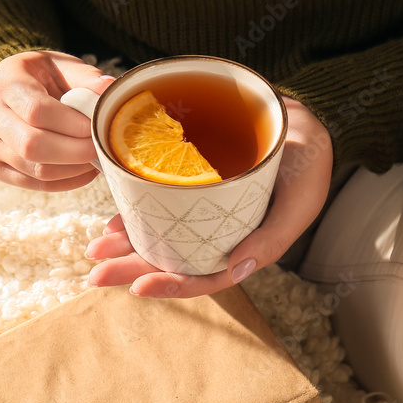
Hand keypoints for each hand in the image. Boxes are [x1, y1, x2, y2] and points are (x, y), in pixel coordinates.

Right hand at [0, 50, 115, 190]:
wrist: (13, 87)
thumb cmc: (43, 75)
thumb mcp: (63, 65)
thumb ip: (87, 77)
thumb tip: (110, 90)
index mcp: (6, 81)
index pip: (36, 111)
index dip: (71, 124)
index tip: (95, 126)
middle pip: (32, 145)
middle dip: (74, 151)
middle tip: (99, 147)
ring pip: (35, 169)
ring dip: (73, 169)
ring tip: (95, 159)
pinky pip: (33, 184)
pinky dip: (64, 182)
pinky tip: (83, 171)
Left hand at [86, 96, 333, 296]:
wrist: (297, 116)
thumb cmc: (307, 161)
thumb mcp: (302, 198)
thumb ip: (274, 236)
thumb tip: (237, 270)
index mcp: (245, 245)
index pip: (205, 276)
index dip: (173, 286)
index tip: (139, 287)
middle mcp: (219, 233)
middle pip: (173, 258)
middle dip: (132, 267)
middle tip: (95, 273)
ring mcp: (203, 208)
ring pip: (160, 232)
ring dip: (126, 241)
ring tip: (95, 248)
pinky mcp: (191, 181)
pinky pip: (159, 200)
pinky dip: (136, 209)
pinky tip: (115, 214)